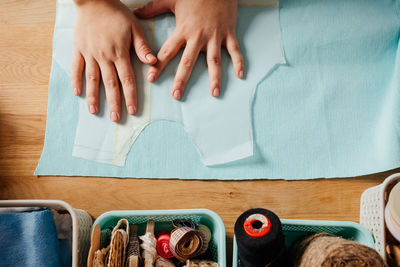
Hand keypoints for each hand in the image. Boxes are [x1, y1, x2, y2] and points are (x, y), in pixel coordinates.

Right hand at [71, 0, 156, 121]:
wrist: (94, 0)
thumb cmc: (116, 13)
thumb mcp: (134, 27)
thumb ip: (142, 47)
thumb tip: (153, 62)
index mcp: (119, 53)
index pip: (127, 79)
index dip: (130, 96)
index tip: (133, 110)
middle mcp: (104, 57)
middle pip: (110, 84)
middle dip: (114, 103)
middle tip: (116, 118)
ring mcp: (90, 54)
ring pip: (92, 79)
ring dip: (94, 97)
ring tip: (94, 112)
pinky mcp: (79, 49)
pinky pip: (77, 67)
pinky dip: (76, 80)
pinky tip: (77, 93)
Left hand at [134, 0, 243, 99]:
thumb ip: (153, 8)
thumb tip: (136, 12)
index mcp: (183, 30)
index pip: (167, 51)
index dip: (158, 65)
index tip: (151, 79)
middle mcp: (198, 37)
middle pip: (188, 62)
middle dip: (181, 79)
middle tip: (176, 94)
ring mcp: (215, 36)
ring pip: (214, 60)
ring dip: (214, 78)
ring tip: (214, 93)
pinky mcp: (228, 33)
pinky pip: (234, 50)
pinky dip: (239, 62)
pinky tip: (240, 75)